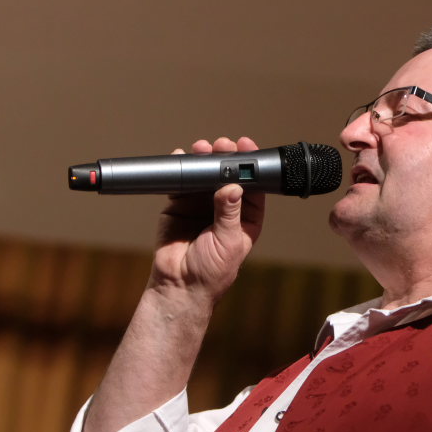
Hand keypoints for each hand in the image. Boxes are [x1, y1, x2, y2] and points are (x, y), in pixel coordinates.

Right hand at [149, 136, 265, 302]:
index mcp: (246, 217)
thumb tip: (233, 186)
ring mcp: (201, 205)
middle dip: (225, 157)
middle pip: (228, 175)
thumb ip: (229, 213)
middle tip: (220, 145)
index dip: (250, 165)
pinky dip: (181, 169)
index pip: (252, 185)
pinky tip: (181, 157)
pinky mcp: (179, 205)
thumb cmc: (212, 271)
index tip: (245, 146)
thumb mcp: (227, 241)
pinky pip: (182, 182)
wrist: (179, 286)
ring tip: (200, 148)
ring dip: (203, 159)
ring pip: (205, 175)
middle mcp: (225, 208)